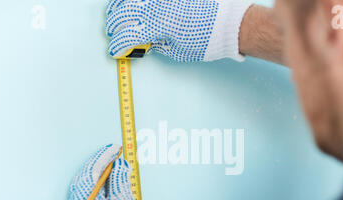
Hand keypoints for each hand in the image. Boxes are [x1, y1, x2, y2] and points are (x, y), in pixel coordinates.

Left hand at [64, 144, 147, 199]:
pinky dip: (96, 194)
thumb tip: (119, 165)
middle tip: (113, 159)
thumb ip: (119, 179)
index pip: (91, 169)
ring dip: (98, 181)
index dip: (103, 157)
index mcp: (81, 198)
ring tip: (113, 174)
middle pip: (84, 180)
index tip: (113, 149)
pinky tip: (107, 192)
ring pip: (84, 192)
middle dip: (99, 167)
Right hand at [106, 0, 252, 61]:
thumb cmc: (209, 40)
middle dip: (113, 24)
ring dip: (119, 6)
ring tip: (115, 13)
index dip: (118, 45)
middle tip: (111, 32)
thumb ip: (158, 45)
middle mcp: (157, 6)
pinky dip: (137, 0)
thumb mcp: (179, 51)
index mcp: (157, 25)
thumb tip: (146, 42)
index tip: (115, 51)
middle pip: (123, 12)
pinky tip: (132, 3)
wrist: (231, 23)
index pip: (127, 35)